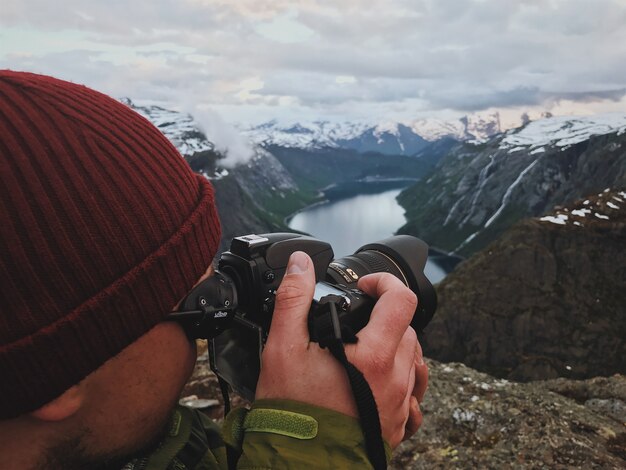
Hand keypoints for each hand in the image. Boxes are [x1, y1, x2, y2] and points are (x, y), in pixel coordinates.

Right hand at [255, 251, 427, 447]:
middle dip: (384, 315)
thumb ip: (293, 299)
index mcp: (374, 355)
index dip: (383, 283)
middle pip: (408, 328)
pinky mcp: (398, 424)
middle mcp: (395, 379)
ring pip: (412, 358)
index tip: (364, 287)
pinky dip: (400, 377)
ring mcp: (400, 404)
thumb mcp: (283, 347)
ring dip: (394, 344)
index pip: (401, 300)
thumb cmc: (292, 411)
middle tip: (356, 321)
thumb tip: (300, 263)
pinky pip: (413, 391)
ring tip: (364, 349)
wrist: (299, 463)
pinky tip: (377, 379)